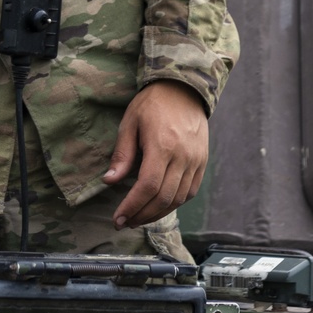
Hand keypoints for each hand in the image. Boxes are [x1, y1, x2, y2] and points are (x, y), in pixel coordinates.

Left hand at [102, 80, 208, 227]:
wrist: (183, 89)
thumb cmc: (152, 104)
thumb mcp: (130, 122)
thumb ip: (122, 154)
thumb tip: (109, 182)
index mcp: (162, 145)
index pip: (147, 187)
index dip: (132, 207)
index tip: (118, 218)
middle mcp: (183, 156)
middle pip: (163, 198)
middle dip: (142, 215)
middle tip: (125, 223)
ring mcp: (196, 161)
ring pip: (178, 199)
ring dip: (157, 213)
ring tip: (139, 218)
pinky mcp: (202, 162)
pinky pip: (190, 192)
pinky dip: (174, 203)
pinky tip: (158, 206)